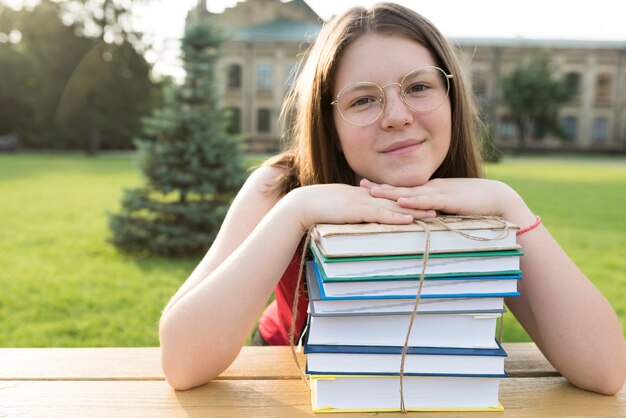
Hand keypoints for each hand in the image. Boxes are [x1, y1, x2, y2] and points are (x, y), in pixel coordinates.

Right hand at [285, 183, 436, 230]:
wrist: (304, 204)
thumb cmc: (321, 207)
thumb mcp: (344, 207)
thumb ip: (356, 210)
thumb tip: (366, 219)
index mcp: (366, 195)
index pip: (394, 196)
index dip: (413, 198)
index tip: (430, 201)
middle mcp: (369, 196)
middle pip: (400, 199)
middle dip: (421, 202)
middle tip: (443, 205)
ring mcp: (363, 202)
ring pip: (394, 206)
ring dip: (415, 210)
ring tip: (435, 214)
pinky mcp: (357, 210)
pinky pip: (380, 214)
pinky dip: (395, 217)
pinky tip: (409, 220)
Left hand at [361, 178, 531, 221]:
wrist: (499, 199)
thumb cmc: (476, 205)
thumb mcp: (451, 208)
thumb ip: (436, 212)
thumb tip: (423, 221)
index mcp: (432, 189)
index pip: (404, 188)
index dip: (386, 186)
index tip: (367, 185)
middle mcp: (433, 188)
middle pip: (402, 187)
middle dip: (381, 186)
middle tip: (359, 184)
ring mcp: (440, 192)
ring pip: (411, 192)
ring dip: (391, 192)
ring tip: (372, 191)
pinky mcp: (450, 200)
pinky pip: (428, 200)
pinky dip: (414, 201)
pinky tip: (401, 201)